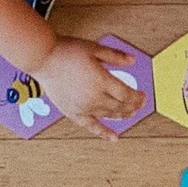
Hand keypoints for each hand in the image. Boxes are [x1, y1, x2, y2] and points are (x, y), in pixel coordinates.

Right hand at [30, 37, 145, 140]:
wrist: (44, 58)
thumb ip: (115, 56)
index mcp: (101, 80)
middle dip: (133, 106)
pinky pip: (91, 127)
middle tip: (140, 104)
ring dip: (123, 116)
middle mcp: (94, 97)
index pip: (126, 94)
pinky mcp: (73, 112)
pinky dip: (103, 133)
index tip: (143, 96)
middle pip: (120, 107)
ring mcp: (83, 107)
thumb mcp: (95, 48)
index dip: (137, 97)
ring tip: (130, 113)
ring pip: (109, 116)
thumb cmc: (67, 51)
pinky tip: (113, 138)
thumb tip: (132, 60)